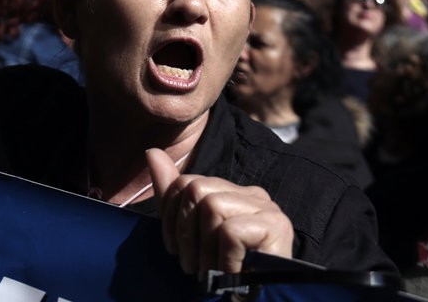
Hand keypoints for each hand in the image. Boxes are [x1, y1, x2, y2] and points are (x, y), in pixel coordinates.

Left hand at [148, 148, 293, 275]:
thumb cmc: (224, 274)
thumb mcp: (191, 233)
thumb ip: (173, 195)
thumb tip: (151, 152)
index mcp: (234, 193)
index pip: (187, 182)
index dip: (171, 216)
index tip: (173, 249)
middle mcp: (253, 195)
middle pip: (196, 190)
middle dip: (185, 233)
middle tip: (192, 266)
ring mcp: (268, 209)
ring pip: (212, 207)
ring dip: (205, 250)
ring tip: (211, 274)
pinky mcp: (276, 228)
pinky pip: (230, 232)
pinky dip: (224, 261)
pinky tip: (232, 276)